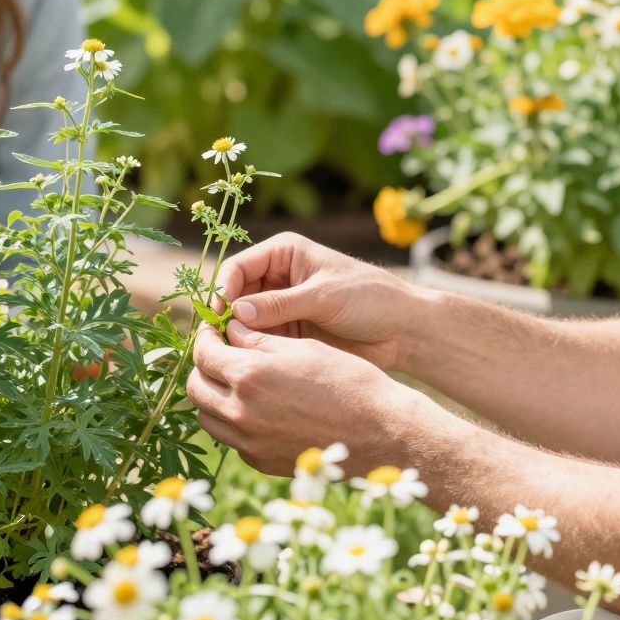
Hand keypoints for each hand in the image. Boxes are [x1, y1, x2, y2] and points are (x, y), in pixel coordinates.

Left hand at [187, 321, 428, 476]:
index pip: (203, 353)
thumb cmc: (347, 382)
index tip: (214, 330)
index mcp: (249, 376)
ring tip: (237, 382)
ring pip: (208, 417)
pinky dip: (233, 422)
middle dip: (204, 367)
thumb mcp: (302, 348)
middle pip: (196, 388)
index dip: (205, 336)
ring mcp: (249, 443)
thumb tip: (230, 330)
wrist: (381, 434)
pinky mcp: (260, 462)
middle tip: (221, 354)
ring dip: (214, 396)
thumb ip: (257, 340)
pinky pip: (230, 440)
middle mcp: (241, 413)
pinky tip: (257, 408)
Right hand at [218, 232, 422, 372]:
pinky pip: (258, 340)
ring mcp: (280, 307)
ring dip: (234, 336)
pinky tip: (246, 365)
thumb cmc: (370, 298)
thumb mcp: (324, 297)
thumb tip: (236, 313)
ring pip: (242, 320)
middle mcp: (276, 278)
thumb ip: (281, 304)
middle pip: (234, 295)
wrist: (402, 329)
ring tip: (229, 358)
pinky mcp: (287, 332)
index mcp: (283, 254)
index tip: (219, 318)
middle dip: (224, 317)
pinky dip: (249, 350)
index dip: (224, 291)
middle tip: (217, 343)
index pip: (238, 267)